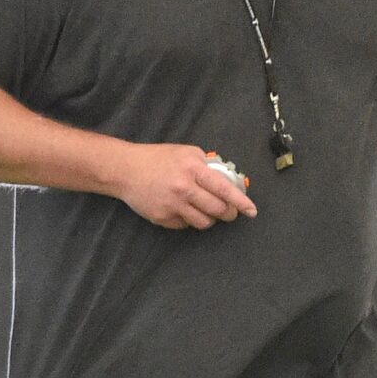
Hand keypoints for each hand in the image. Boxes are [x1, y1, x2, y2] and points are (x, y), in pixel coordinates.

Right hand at [118, 144, 256, 229]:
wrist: (124, 169)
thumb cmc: (157, 158)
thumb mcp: (185, 152)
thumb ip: (207, 164)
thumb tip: (228, 178)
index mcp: (192, 169)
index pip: (224, 188)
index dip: (241, 202)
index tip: (252, 211)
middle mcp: (183, 188)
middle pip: (218, 210)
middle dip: (228, 213)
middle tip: (229, 211)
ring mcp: (172, 205)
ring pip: (204, 222)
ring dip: (210, 219)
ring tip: (205, 210)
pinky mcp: (162, 218)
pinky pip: (185, 226)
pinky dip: (189, 220)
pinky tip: (183, 209)